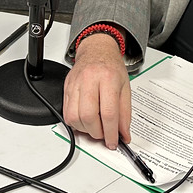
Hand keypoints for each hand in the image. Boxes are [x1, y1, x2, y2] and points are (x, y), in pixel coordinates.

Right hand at [62, 33, 131, 148]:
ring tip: (95, 127)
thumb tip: (124, 134)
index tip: (113, 142)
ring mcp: (75, 84)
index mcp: (108, 78)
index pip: (108, 113)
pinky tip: (85, 120)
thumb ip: (125, 114)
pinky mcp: (66, 88)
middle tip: (104, 134)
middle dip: (97, 132)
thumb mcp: (126, 88)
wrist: (97, 50)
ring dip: (85, 129)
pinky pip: (66, 113)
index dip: (111, 132)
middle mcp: (89, 80)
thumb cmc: (112, 67)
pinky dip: (75, 123)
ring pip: (74, 117)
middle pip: (88, 116)